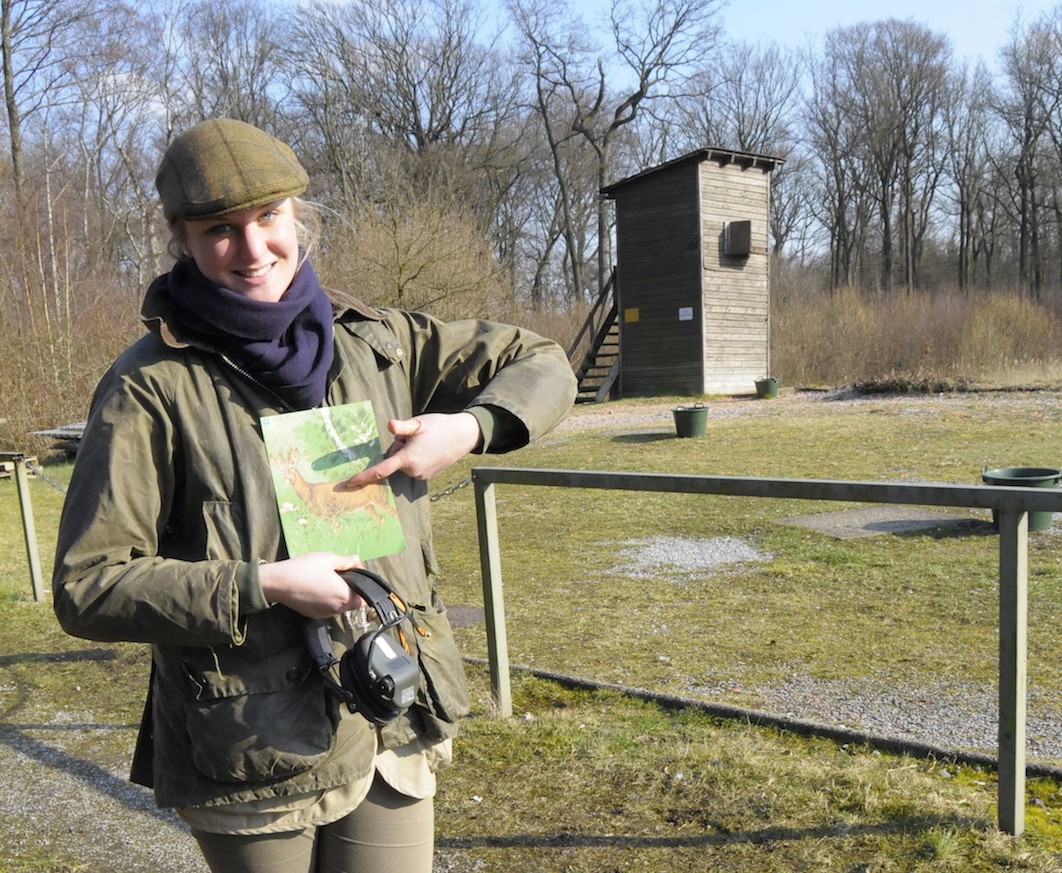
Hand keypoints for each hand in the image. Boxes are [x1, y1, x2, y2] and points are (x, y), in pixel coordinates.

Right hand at [257, 552, 363, 618]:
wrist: (278, 582)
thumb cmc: (304, 569)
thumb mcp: (329, 559)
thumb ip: (347, 561)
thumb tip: (357, 561)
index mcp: (345, 596)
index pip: (365, 599)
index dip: (365, 588)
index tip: (357, 577)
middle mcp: (337, 609)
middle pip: (353, 603)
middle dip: (352, 591)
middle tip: (342, 576)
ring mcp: (325, 614)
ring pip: (340, 607)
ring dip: (340, 596)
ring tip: (329, 581)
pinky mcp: (314, 615)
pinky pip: (328, 609)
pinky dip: (328, 601)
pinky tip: (318, 589)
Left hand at [339, 412, 481, 487]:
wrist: (463, 436)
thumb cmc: (439, 427)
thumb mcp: (418, 424)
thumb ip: (401, 427)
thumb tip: (389, 425)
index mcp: (407, 459)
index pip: (380, 470)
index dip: (363, 477)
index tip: (348, 484)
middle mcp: (413, 471)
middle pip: (394, 460)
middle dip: (399, 448)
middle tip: (415, 437)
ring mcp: (421, 476)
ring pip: (404, 463)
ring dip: (408, 454)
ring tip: (425, 443)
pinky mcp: (427, 477)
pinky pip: (413, 467)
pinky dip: (416, 459)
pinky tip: (429, 449)